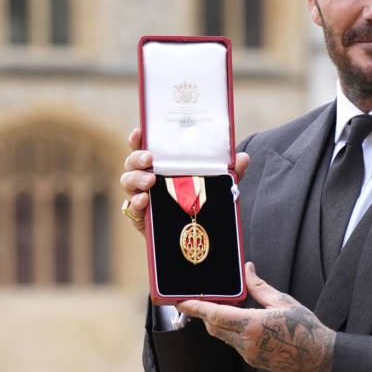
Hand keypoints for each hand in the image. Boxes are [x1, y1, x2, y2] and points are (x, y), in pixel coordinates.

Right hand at [119, 128, 249, 235]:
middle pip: (132, 163)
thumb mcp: (217, 188)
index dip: (138, 139)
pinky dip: (135, 203)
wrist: (197, 239)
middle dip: (137, 158)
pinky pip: (130, 209)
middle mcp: (147, 178)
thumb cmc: (201, 205)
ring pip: (127, 182)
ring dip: (136, 179)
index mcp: (162, 166)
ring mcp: (142, 197)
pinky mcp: (141, 218)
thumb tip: (243, 158)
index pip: (144, 147)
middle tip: (149, 160)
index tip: (139, 132)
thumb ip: (229, 174)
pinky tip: (144, 200)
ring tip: (150, 181)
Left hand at [180, 263, 334, 371]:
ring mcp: (249, 355)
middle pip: (213, 328)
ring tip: (224, 309)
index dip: (195, 309)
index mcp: (253, 326)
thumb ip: (259, 286)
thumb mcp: (283, 301)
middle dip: (205, 315)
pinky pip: (235, 345)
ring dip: (219, 324)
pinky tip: (242, 324)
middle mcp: (247, 343)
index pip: (215, 315)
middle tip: (200, 301)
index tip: (180, 302)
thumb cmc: (306, 328)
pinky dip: (233, 333)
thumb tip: (247, 269)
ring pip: (224, 337)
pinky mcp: (254, 362)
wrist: (320, 358)